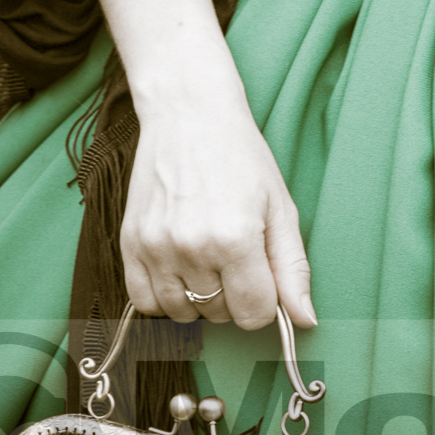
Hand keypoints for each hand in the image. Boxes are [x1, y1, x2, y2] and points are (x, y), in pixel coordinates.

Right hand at [120, 87, 315, 331]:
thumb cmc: (240, 156)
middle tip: (235, 252)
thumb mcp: (280, 205)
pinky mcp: (129, 244)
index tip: (261, 273)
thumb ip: (293, 268)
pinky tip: (180, 267)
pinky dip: (164, 296)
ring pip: (183, 314)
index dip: (264, 300)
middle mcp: (192, 247)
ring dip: (199, 297)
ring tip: (207, 255)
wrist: (189, 114)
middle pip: (220, 314)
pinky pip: (144, 302)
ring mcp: (156, 247)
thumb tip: (305, 321)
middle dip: (233, 294)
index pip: (254, 314)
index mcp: (236, 238)